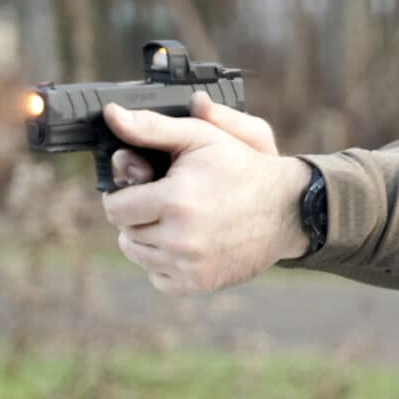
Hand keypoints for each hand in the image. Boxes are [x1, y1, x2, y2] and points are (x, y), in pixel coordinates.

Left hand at [100, 96, 309, 295]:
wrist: (286, 209)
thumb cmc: (242, 167)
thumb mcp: (201, 136)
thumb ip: (151, 127)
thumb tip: (112, 115)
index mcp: (175, 200)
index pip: (115, 208)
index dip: (126, 194)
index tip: (145, 186)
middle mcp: (180, 238)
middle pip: (125, 233)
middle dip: (138, 215)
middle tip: (163, 201)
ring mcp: (190, 265)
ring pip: (138, 256)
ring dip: (147, 238)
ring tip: (173, 220)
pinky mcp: (199, 283)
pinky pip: (158, 278)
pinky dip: (164, 263)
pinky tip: (184, 243)